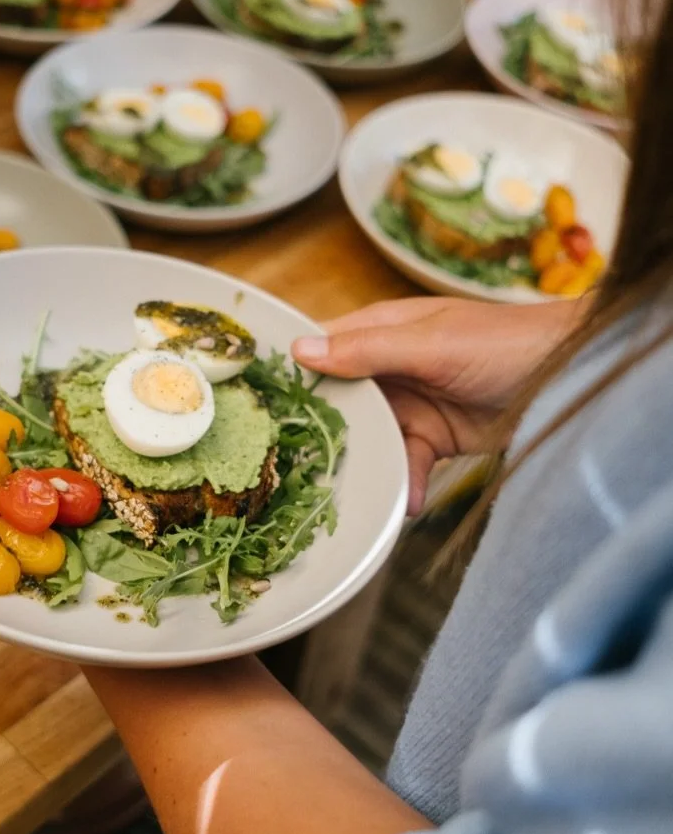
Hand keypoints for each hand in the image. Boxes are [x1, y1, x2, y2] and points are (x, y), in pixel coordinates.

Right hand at [292, 296, 582, 514]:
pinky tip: (405, 504)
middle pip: (339, 400)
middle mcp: (391, 364)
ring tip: (349, 497)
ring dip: (364, 467)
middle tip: (293, 469)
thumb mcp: (432, 343)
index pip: (322, 346)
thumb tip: (300, 351)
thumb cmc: (506, 343)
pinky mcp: (437, 438)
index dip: (292, 373)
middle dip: (322, 433)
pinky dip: (404, 484)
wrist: (577, 378)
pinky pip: (406, 464)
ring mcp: (414, 403)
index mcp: (383, 329)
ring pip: (369, 439)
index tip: (256, 406)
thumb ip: (367, 349)